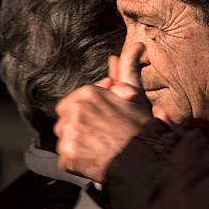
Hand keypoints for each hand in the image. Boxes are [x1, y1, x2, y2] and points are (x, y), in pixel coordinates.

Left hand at [54, 44, 152, 181]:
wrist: (143, 158)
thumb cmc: (140, 128)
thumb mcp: (135, 95)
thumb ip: (129, 69)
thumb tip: (137, 45)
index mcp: (88, 93)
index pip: (73, 104)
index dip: (88, 114)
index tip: (101, 124)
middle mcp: (75, 110)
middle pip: (66, 121)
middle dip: (79, 129)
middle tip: (99, 138)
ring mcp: (70, 133)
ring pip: (66, 139)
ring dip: (78, 145)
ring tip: (98, 149)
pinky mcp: (67, 154)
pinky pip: (65, 159)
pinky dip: (77, 163)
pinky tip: (93, 160)